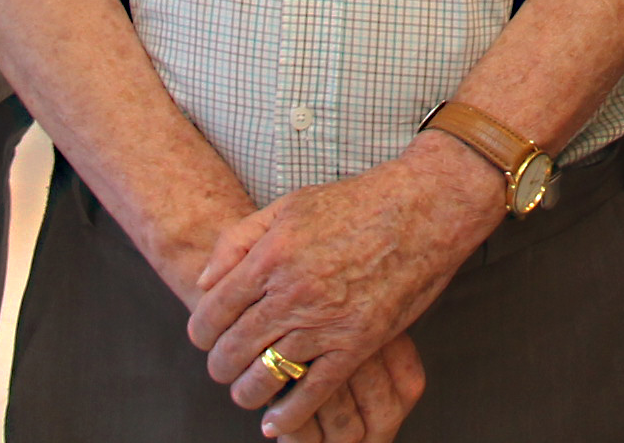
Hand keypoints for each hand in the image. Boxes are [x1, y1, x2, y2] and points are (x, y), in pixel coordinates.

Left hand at [191, 139, 501, 435]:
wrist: (422, 209)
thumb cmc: (356, 202)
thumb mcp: (288, 206)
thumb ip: (238, 240)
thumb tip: (204, 281)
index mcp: (270, 256)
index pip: (212, 312)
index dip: (201, 333)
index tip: (205, 339)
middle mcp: (291, 293)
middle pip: (232, 349)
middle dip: (220, 366)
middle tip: (223, 368)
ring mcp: (324, 321)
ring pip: (266, 376)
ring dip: (248, 392)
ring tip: (248, 392)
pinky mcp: (357, 343)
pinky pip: (313, 392)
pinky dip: (290, 414)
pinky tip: (278, 422)